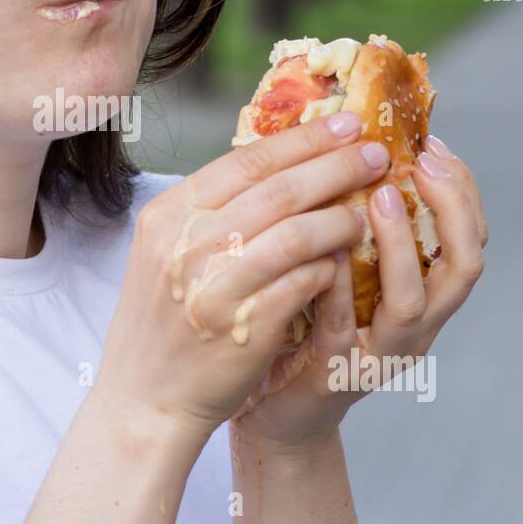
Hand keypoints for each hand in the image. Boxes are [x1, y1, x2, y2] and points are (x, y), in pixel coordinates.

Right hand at [94, 111, 390, 443]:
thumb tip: (278, 160)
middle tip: (376, 154)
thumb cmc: (165, 319)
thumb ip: (212, 209)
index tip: (347, 125)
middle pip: (278, 189)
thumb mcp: (165, 251)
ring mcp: (214, 287)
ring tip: (365, 212)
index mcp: (169, 215)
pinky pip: (303, 282)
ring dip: (340, 218)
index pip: (246, 162)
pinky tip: (345, 261)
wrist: (146, 398)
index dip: (304, 140)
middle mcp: (186, 245)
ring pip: (297, 233)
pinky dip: (330, 267)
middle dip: (336, 166)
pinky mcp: (244, 327)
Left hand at [231, 135, 487, 450]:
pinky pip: (345, 325)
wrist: (277, 411)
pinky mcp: (337, 372)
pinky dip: (340, 285)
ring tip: (381, 198)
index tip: (433, 145)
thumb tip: (350, 145)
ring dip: (401, 244)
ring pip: (414, 300)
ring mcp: (381, 352)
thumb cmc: (308, 326)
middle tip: (421, 164)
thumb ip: (356, 223)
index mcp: (424, 293)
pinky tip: (326, 251)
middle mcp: (417, 325)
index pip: (470, 237)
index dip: (461, 190)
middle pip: (464, 266)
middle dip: (451, 209)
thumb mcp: (344, 271)